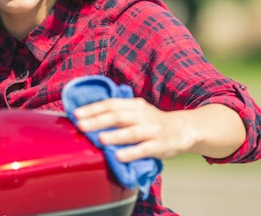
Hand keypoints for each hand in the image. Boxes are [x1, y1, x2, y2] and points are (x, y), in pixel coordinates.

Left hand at [73, 97, 196, 162]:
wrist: (184, 129)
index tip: (76, 113)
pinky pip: (145, 149)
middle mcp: (142, 115)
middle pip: (118, 116)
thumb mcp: (136, 111)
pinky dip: (131, 152)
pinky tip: (119, 156)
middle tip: (81, 125)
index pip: (111, 104)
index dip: (93, 108)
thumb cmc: (151, 122)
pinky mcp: (160, 145)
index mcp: (134, 105)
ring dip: (115, 135)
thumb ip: (117, 113)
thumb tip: (87, 118)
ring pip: (132, 132)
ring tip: (99, 139)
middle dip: (98, 120)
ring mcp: (152, 130)